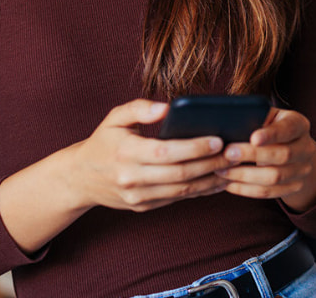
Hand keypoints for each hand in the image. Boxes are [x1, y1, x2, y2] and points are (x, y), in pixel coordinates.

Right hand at [68, 99, 235, 212]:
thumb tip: (166, 107)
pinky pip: (177, 200)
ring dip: (210, 180)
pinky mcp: (144, 207)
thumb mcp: (114, 118)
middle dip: (210, 164)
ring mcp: (138, 197)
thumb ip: (139, 108)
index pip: (166, 152)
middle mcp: (131, 178)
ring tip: (232, 167)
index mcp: (126, 153)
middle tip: (234, 153)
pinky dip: (199, 191)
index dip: (194, 147)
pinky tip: (217, 180)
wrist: (81, 178)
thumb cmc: (103, 142)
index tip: (218, 139)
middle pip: (179, 174)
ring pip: (182, 191)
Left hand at [217, 108, 315, 211]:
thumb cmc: (271, 128)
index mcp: (299, 124)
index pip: (288, 129)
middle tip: (227, 153)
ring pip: (275, 177)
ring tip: (222, 170)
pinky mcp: (295, 187)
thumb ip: (256, 118)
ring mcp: (303, 169)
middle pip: (283, 155)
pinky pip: (269, 192)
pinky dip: (246, 189)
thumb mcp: (269, 117)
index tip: (253, 138)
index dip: (272, 134)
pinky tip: (229, 183)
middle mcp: (306, 147)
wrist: (294, 149)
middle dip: (252, 155)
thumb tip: (231, 122)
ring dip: (245, 175)